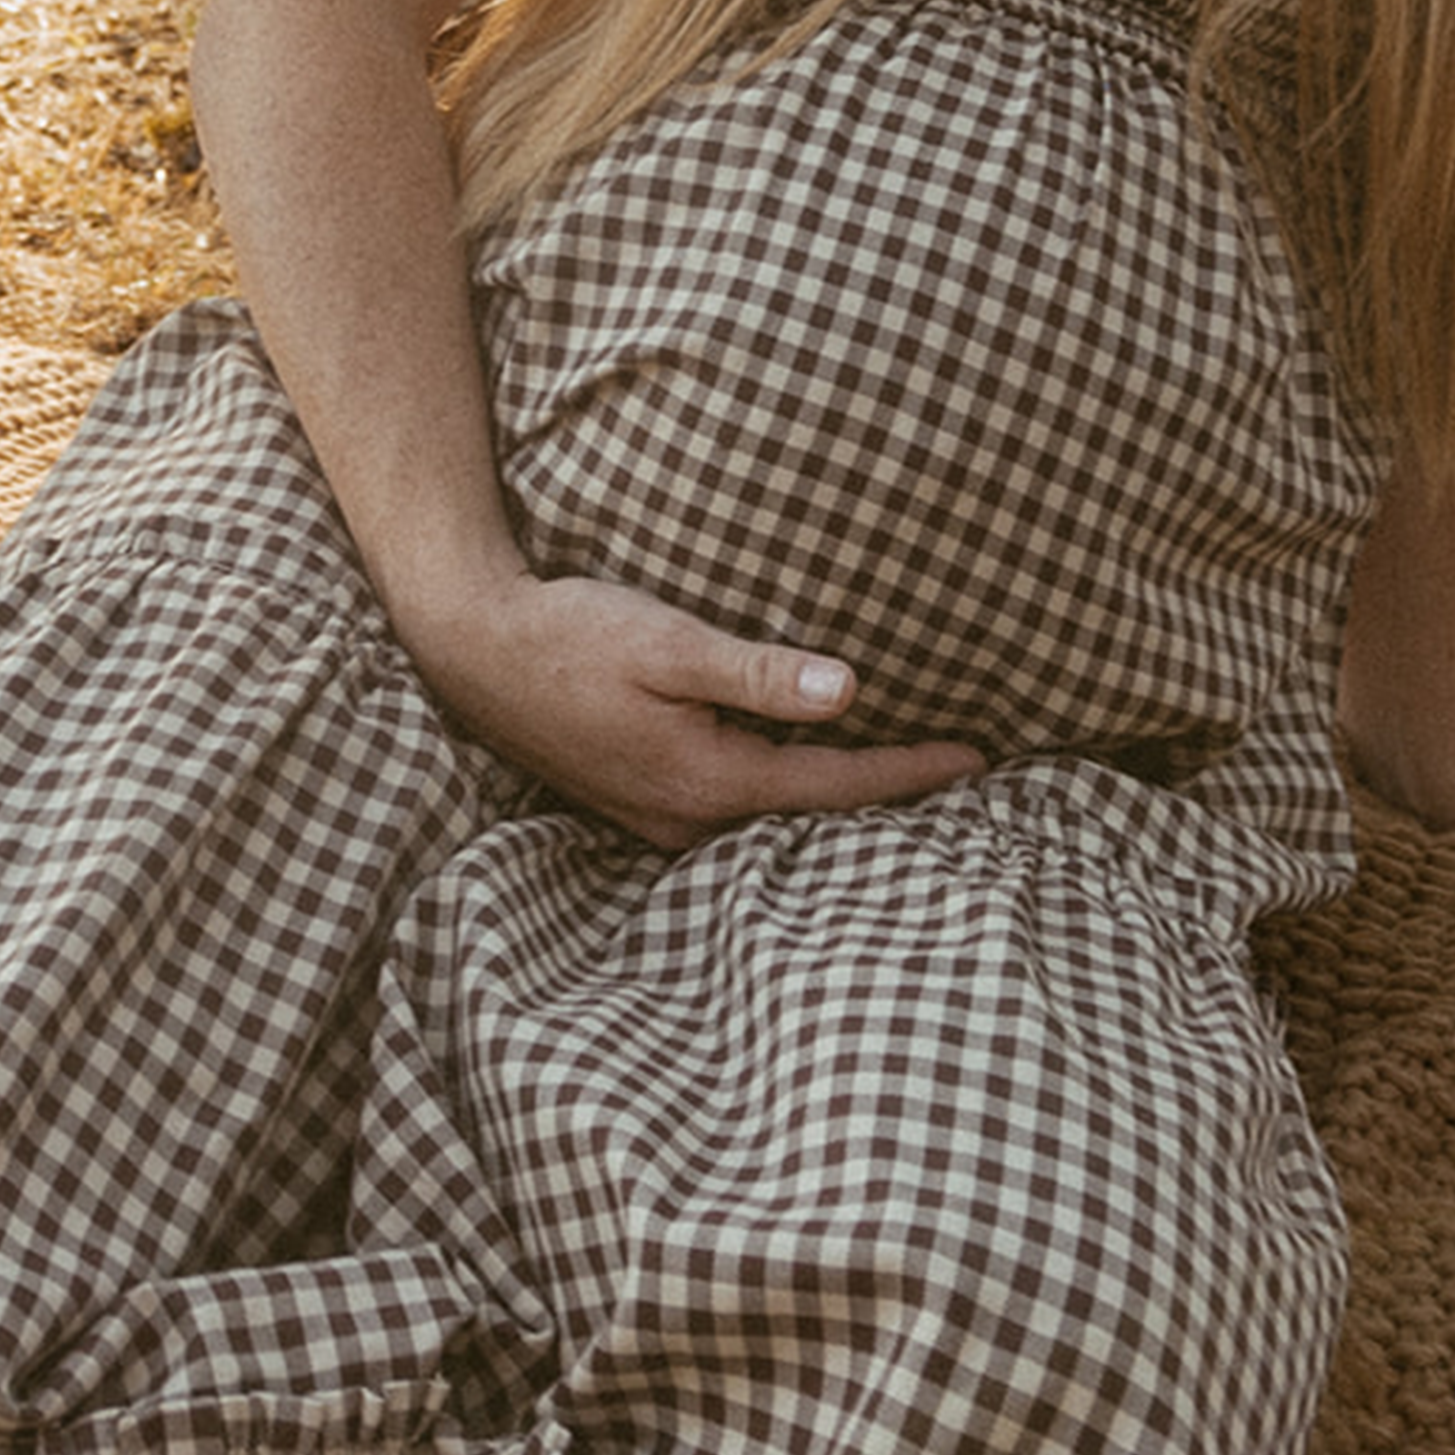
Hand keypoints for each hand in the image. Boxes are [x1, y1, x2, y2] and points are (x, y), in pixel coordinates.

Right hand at [399, 568, 985, 851]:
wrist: (474, 648)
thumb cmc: (570, 634)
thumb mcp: (667, 642)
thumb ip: (755, 671)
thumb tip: (845, 690)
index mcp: (706, 781)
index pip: (834, 786)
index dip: (910, 771)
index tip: (980, 759)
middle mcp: (685, 819)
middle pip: (808, 819)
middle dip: (884, 801)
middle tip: (961, 780)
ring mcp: (657, 819)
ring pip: (769, 821)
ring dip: (831, 801)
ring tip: (899, 783)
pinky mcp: (637, 801)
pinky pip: (732, 811)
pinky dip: (780, 796)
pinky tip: (799, 775)